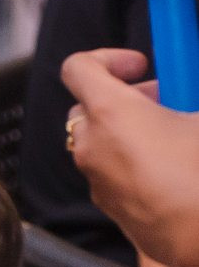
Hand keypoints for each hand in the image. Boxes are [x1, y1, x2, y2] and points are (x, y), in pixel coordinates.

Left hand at [62, 48, 198, 266]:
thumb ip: (188, 100)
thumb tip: (187, 106)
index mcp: (112, 113)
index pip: (78, 68)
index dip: (106, 58)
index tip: (139, 66)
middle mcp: (93, 146)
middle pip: (88, 106)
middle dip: (125, 98)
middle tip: (166, 102)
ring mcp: (97, 180)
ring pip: (100, 142)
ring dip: (129, 131)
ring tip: (176, 136)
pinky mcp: (110, 208)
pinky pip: (112, 173)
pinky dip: (133, 162)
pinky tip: (175, 170)